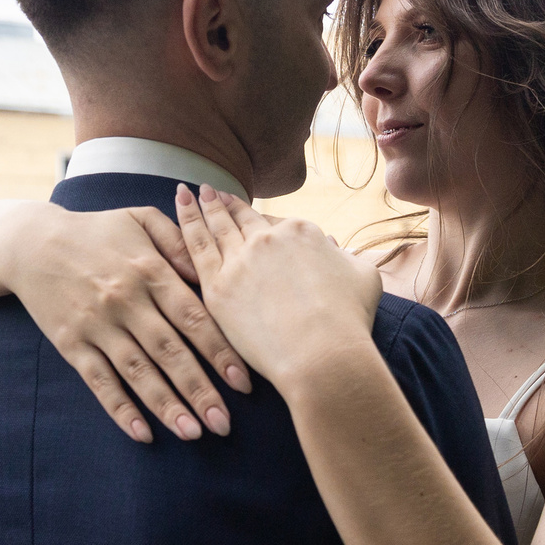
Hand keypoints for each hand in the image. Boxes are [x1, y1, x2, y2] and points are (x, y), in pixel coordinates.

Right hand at [6, 204, 250, 443]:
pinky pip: (99, 382)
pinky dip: (120, 409)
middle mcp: (125, 301)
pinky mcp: (71, 344)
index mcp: (149, 271)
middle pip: (169, 352)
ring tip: (193, 433)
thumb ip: (179, 241)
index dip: (220, 352)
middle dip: (199, 390)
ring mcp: (97, 325)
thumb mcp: (141, 218)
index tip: (243, 382)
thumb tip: (210, 271)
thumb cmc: (97, 231)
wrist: (31, 242)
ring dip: (166, 405)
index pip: (193, 317)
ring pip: (137, 372)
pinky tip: (143, 433)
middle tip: (223, 423)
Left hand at [173, 187, 382, 394]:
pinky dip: (187, 221)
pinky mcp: (218, 286)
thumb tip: (333, 249)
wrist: (322, 351)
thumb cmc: (349, 321)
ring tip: (193, 192)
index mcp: (301, 233)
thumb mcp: (363, 277)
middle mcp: (268, 239)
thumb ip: (347, 258)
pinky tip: (181, 205)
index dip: (262, 219)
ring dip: (204, 206)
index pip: (276, 222)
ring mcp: (240, 260)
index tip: (250, 213)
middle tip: (213, 193)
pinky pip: (196, 246)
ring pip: (217, 226)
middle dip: (226, 204)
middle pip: (242, 219)